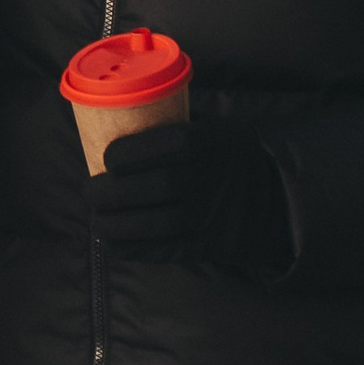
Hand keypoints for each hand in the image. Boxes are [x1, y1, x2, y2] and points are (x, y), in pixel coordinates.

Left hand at [90, 122, 230, 261]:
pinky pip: (164, 250)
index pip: (168, 145)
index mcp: (214, 142)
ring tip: (96, 219)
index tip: (107, 157)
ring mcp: (211, 216)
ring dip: (115, 224)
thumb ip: (175, 122)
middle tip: (89, 192)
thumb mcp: (214, 126)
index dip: (131, 153)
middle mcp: (213, 179)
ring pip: (156, 223)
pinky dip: (132, 248)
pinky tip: (111, 240)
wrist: (274, 196)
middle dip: (113, 192)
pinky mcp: (207, 245)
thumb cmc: (228, 154)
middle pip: (157, 186)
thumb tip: (119, 114)